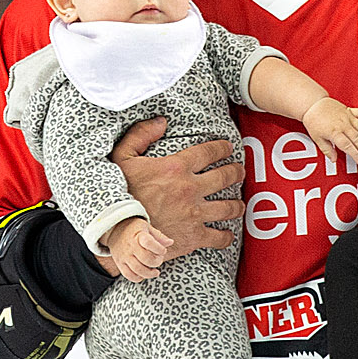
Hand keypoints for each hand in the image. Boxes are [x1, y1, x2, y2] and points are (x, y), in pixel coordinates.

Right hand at [105, 217, 173, 282]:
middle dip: (156, 262)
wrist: (114, 230)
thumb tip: (170, 243)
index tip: (163, 250)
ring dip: (149, 273)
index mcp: (138, 235)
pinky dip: (138, 278)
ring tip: (156, 272)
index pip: (149, 243)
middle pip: (145, 259)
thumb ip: (158, 236)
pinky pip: (129, 275)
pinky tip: (144, 275)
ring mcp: (124, 256)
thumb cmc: (134, 229)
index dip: (159, 248)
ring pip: (138, 269)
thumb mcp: (146, 227)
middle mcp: (130, 246)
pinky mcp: (119, 263)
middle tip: (159, 260)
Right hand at [109, 118, 244, 255]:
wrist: (117, 231)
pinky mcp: (193, 236)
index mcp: (176, 167)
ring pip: (228, 207)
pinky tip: (227, 234)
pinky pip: (218, 236)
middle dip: (236, 172)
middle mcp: (190, 189)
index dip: (222, 148)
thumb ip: (140, 135)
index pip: (209, 152)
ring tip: (239, 204)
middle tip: (239, 172)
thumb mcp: (122, 157)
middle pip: (225, 177)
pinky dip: (226, 236)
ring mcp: (194, 214)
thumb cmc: (118, 194)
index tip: (228, 148)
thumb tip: (161, 121)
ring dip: (237, 204)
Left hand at [303, 98, 357, 165]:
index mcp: (334, 132)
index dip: (355, 154)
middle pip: (357, 138)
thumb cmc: (313, 120)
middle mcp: (342, 124)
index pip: (347, 146)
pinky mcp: (349, 111)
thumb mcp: (316, 138)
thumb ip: (327, 149)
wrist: (312, 103)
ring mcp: (347, 117)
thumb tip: (334, 160)